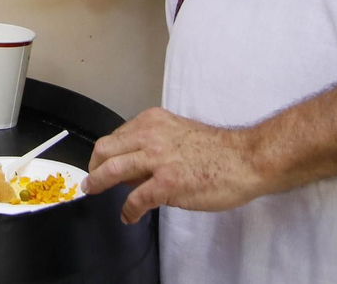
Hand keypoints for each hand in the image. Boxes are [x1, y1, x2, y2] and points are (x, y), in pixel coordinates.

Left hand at [85, 108, 265, 223]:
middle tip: (92, 180)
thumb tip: (132, 165)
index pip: (116, 136)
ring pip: (112, 170)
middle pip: (105, 149)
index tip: (102, 163)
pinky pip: (135, 198)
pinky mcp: (167, 183)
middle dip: (94, 166)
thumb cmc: (216, 149)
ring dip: (98, 183)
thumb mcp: (177, 133)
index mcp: (152, 121)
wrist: (244, 159)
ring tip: (93, 191)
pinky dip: (128, 210)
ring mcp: (158, 159)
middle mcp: (150, 135)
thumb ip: (153, 144)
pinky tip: (129, 216)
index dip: (105, 153)